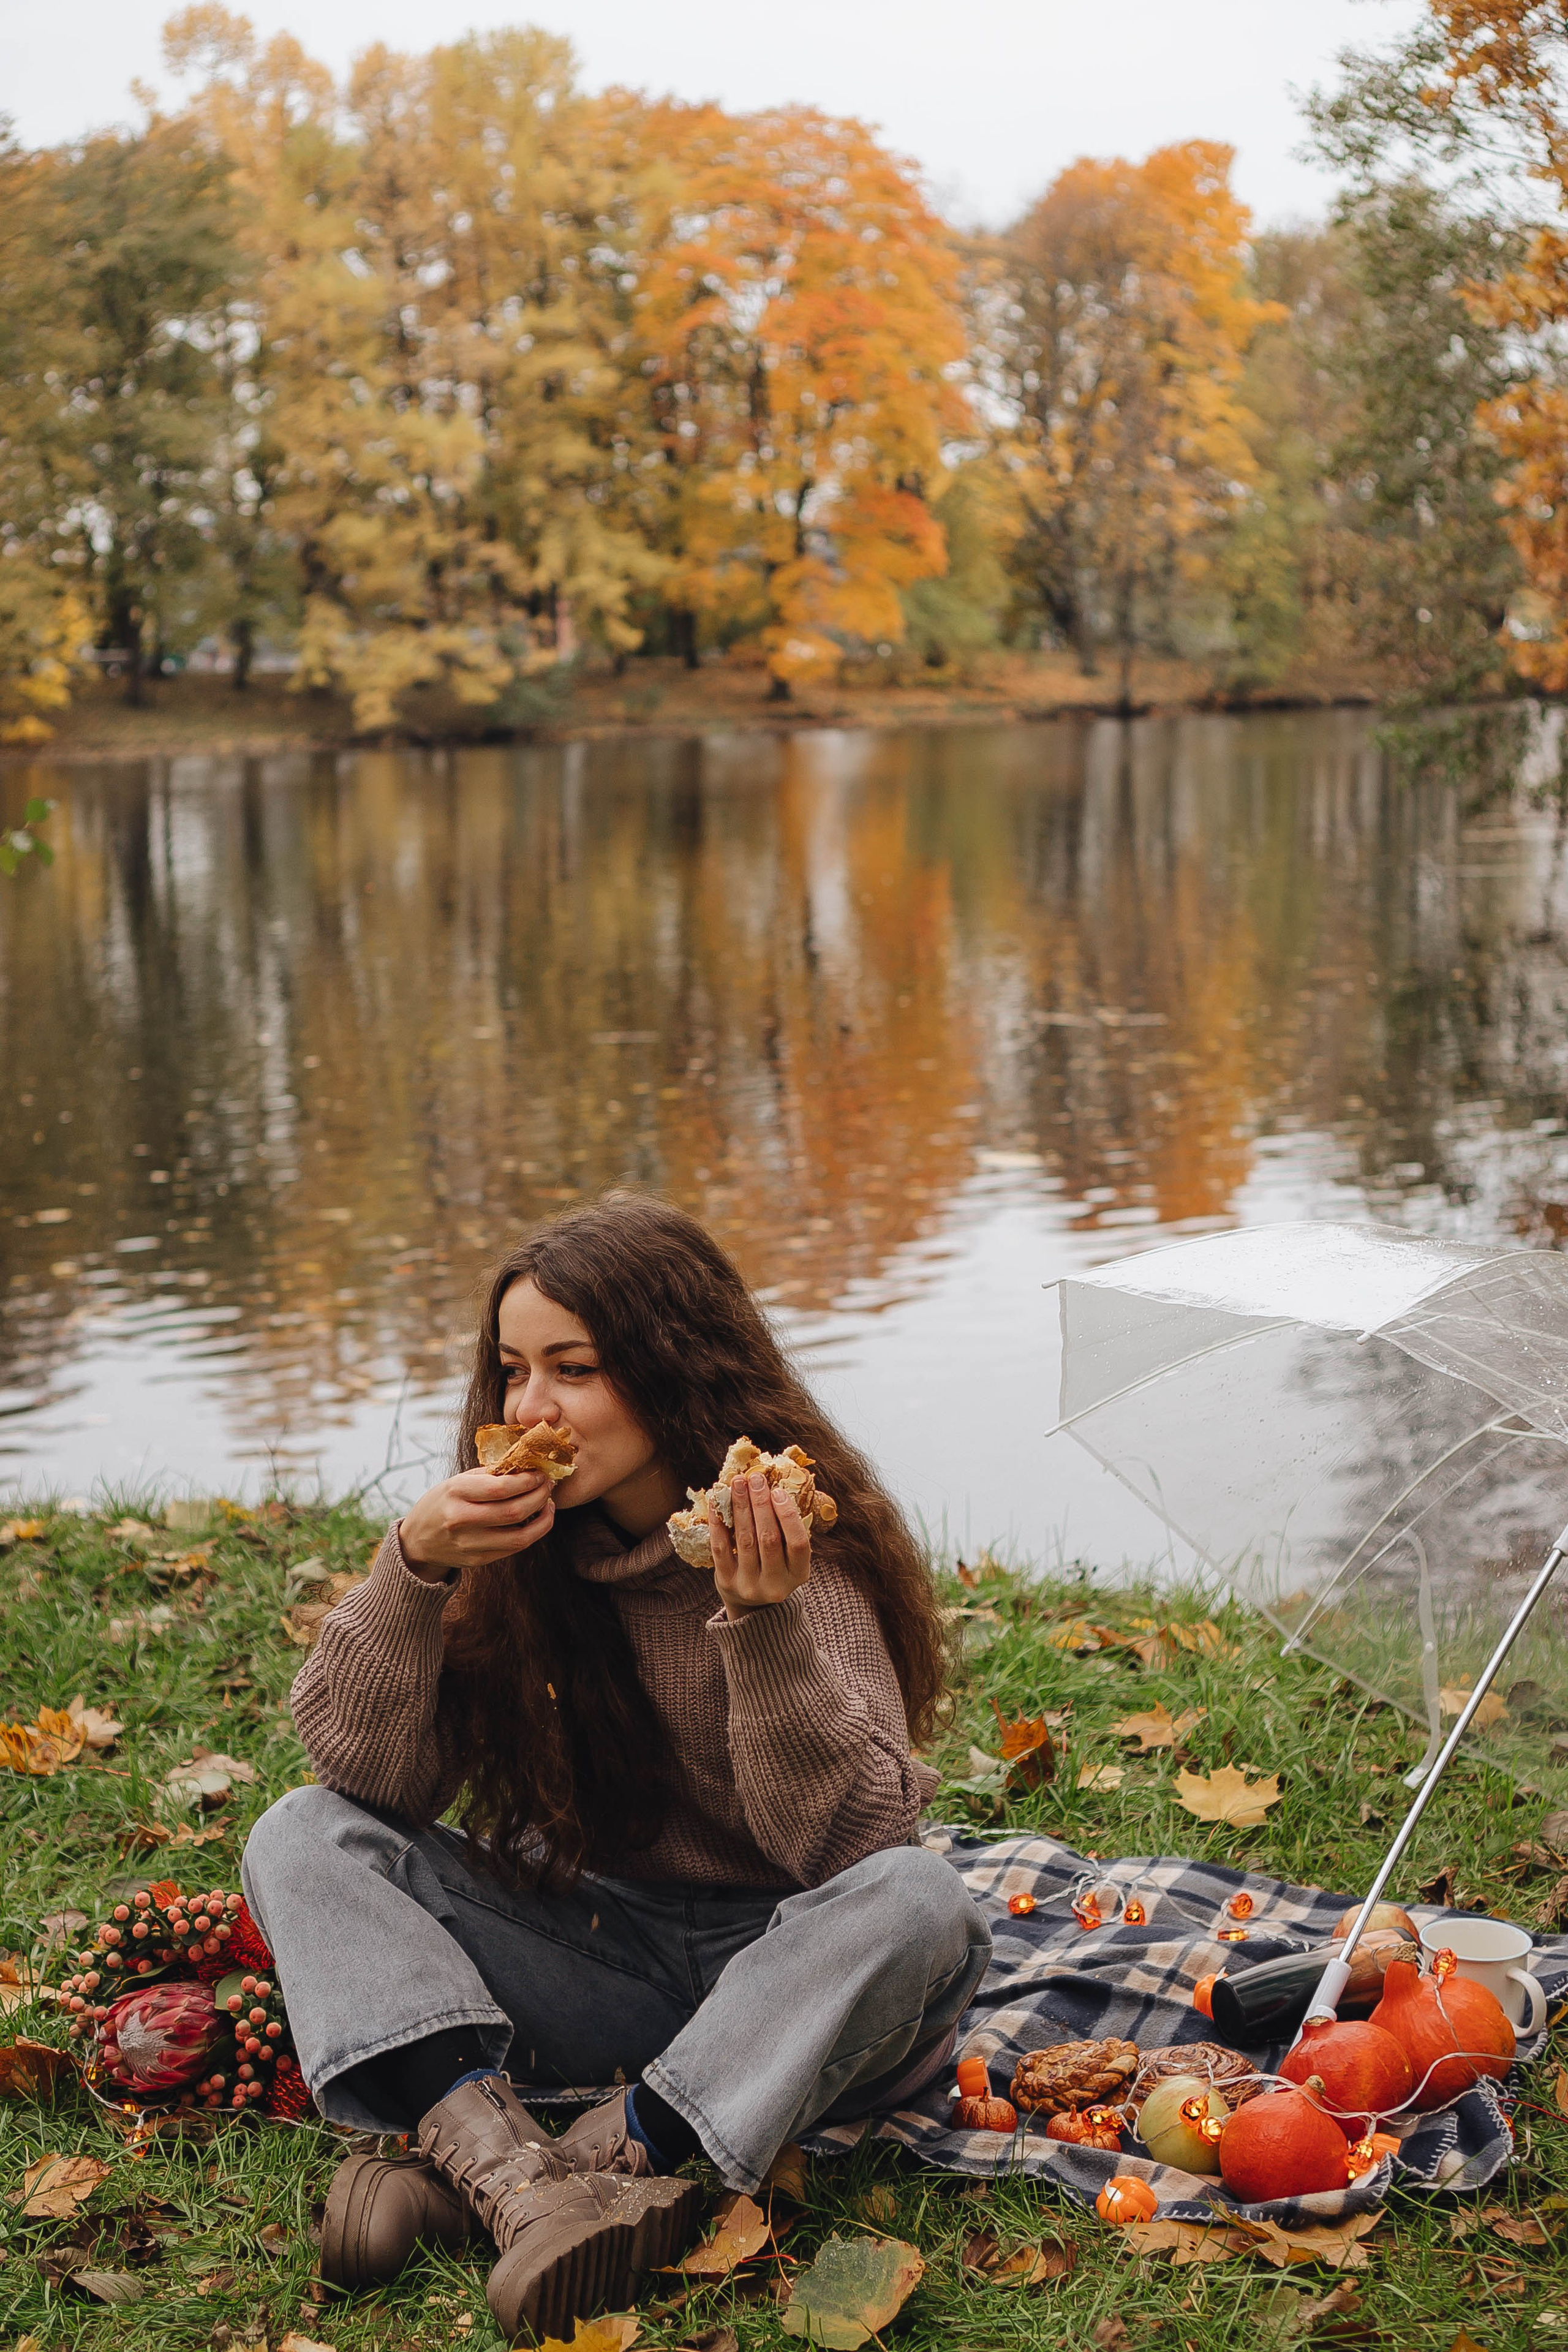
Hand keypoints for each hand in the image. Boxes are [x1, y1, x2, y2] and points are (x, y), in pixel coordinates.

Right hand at [398, 1470, 555, 1580]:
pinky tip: (537, 1519)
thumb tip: (527, 1467)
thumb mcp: (457, 1482)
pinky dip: (533, 1533)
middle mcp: (461, 1520)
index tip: (540, 1473)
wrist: (417, 1541)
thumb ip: (489, 1475)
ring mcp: (470, 1544)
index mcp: (455, 1492)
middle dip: (539, 1496)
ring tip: (548, 1503)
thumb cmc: (442, 1503)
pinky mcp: (479, 1560)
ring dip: (543, 1518)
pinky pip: (514, 1548)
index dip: (527, 1480)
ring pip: (520, 1536)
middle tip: (549, 1485)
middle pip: (514, 1512)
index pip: (500, 1487)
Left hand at [710, 1473, 811, 1620]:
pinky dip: (718, 1522)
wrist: (752, 1604)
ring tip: (738, 1484)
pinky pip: (720, 1548)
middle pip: (769, 1538)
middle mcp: (776, 1584)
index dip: (788, 1516)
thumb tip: (773, 1486)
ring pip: (745, 1540)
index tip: (778, 1491)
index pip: (798, 1544)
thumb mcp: (789, 1555)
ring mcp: (750, 1586)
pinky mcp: (727, 1582)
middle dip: (761, 1504)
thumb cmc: (775, 1566)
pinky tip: (717, 1503)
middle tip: (755, 1479)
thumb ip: (787, 1529)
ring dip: (740, 1507)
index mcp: (799, 1574)